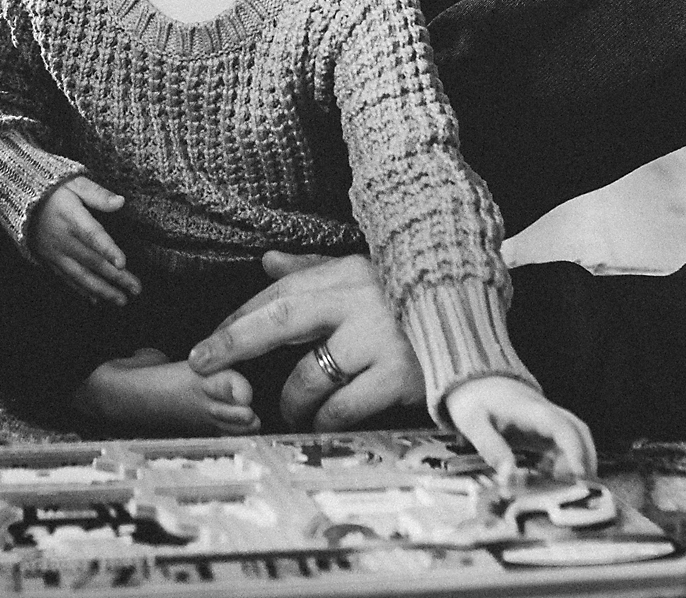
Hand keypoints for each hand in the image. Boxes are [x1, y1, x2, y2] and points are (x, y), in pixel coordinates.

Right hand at [32, 177, 141, 304]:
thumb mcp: (74, 183)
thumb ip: (97, 194)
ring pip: (80, 275)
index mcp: (71, 217)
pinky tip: (97, 299)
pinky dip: (82, 290)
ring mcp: (55, 252)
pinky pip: (67, 278)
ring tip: (121, 300)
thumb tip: (120, 201)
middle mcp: (63, 239)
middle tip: (136, 289)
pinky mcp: (49, 260)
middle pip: (92, 260)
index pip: (92, 235)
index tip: (123, 263)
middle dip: (115, 277)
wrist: (20, 201)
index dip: (107, 249)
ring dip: (102, 290)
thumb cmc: (52, 189)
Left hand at [188, 253, 422, 429]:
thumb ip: (316, 271)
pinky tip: (323, 423)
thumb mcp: (367, 275)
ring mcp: (382, 340)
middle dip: (235, 342)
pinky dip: (325, 420)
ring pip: (309, 377)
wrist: (481, 329)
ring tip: (290, 411)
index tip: (207, 344)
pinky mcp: (401, 378)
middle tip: (204, 367)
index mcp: (350, 272)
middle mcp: (362, 300)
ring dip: (290, 402)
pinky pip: (343, 409)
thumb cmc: (414, 302)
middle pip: (281, 317)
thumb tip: (267, 261)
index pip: (281, 292)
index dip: (239, 319)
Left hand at [443, 376, 596, 480]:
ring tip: (564, 489)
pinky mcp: (542, 429)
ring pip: (574, 438)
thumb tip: (509, 478)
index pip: (562, 427)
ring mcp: (545, 421)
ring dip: (577, 462)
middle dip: (586, 459)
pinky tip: (549, 479)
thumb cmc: (473, 401)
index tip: (578, 476)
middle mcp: (545, 413)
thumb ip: (491, 448)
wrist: (473, 382)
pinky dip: (563, 463)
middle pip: (579, 431)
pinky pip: (562, 445)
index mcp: (530, 410)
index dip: (574, 451)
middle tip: (582, 489)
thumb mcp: (473, 423)